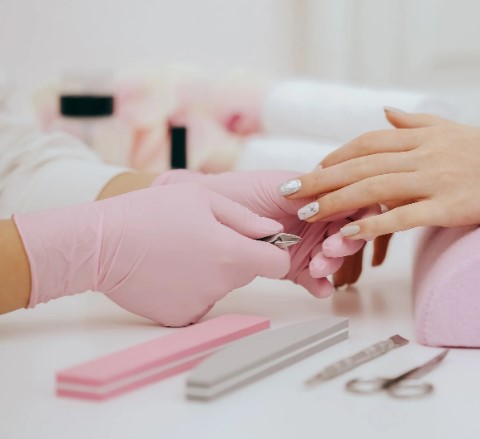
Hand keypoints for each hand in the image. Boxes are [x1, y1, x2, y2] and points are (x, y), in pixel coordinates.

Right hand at [14, 183, 288, 326]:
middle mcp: (221, 285)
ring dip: (210, 273)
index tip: (258, 243)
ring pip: (221, 287)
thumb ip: (245, 217)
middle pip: (246, 273)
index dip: (273, 251)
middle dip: (234, 257)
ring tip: (177, 253)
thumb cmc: (149, 214)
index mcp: (233, 254)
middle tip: (201, 239)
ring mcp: (200, 304)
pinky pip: (197, 303)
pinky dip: (187, 290)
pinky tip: (165, 272)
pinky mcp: (179, 318)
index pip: (278, 264)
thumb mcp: (202, 199)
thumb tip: (274, 230)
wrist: (102, 244)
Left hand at [151, 170, 365, 296]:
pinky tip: (320, 289)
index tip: (344, 227)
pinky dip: (321, 284)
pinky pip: (314, 277)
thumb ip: (307, 192)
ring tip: (317, 269)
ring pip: (333, 256)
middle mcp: (314, 218)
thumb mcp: (274, 187)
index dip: (356, 215)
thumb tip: (334, 198)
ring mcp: (305, 243)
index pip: (350, 201)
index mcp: (314, 194)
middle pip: (347, 232)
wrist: (200, 219)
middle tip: (329, 250)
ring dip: (332, 264)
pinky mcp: (293, 266)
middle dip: (345, 243)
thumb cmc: (233, 193)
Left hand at [279, 110, 479, 238]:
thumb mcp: (455, 131)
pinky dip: (374, 224)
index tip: (312, 170)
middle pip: (362, 164)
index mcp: (425, 137)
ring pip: (375, 188)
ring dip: (336, 200)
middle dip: (321, 178)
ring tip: (307, 211)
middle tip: (289, 190)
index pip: (369, 143)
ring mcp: (438, 180)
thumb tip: (386, 112)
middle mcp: (426, 154)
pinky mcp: (450, 207)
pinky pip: (405, 216)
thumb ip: (417, 122)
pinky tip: (349, 233)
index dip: (337, 156)